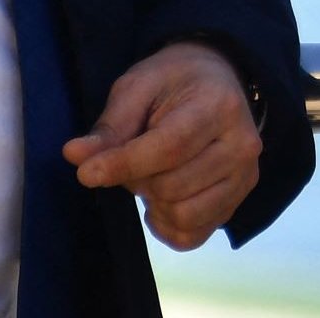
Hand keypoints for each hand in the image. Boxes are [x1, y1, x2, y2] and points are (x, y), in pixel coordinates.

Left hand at [63, 41, 264, 250]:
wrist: (217, 83)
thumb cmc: (172, 82)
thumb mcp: (137, 88)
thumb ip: (109, 126)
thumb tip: (74, 156)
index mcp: (218, 105)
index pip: (170, 147)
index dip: (124, 165)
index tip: (86, 173)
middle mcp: (242, 143)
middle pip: (172, 186)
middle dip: (137, 179)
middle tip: (132, 158)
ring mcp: (245, 176)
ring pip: (182, 215)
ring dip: (153, 203)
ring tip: (150, 177)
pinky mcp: (238, 201)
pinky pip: (192, 236)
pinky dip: (166, 226)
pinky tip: (162, 201)